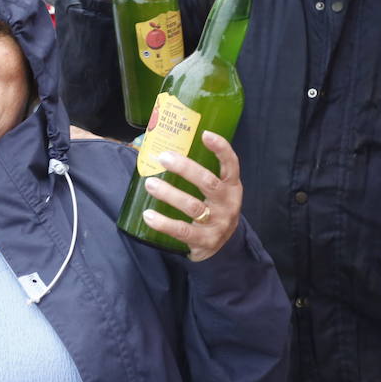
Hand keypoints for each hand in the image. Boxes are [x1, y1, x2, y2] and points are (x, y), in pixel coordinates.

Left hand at [139, 131, 242, 261]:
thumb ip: (200, 174)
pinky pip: (182, 231)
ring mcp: (218, 223)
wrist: (223, 247)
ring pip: (193, 206)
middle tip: (164, 157)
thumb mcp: (216, 192)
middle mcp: (228, 203)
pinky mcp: (205, 241)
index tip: (205, 134)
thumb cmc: (214, 209)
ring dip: (169, 194)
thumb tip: (165, 150)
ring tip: (150, 183)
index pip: (231, 164)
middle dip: (185, 168)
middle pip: (208, 182)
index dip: (221, 149)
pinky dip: (164, 223)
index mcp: (232, 186)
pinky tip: (148, 215)